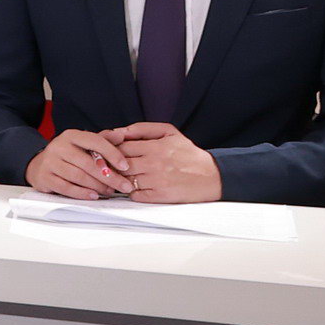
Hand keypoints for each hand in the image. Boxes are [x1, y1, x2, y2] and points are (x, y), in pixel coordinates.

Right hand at [25, 128, 129, 200]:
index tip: (125, 166)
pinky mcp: (45, 177)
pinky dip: (82, 193)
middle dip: (109, 177)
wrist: (39, 164)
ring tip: (109, 191)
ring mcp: (50, 162)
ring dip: (97, 186)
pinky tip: (93, 195)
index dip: (112, 154)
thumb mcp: (84, 144)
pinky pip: (66, 187)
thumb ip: (103, 140)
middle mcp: (59, 146)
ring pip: (78, 176)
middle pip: (88, 163)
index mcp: (71, 135)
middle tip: (124, 186)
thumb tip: (121, 136)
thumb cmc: (68, 155)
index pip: (95, 141)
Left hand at [106, 123, 222, 202]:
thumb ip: (143, 129)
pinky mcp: (161, 196)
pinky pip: (135, 195)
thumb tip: (119, 131)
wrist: (212, 176)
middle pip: (120, 164)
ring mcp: (157, 181)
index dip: (112, 150)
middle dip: (114, 165)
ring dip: (122, 179)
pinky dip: (132, 192)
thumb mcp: (169, 132)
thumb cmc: (188, 154)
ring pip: (125, 180)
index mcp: (156, 147)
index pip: (120, 147)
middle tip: (114, 166)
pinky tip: (138, 188)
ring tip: (126, 177)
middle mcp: (155, 163)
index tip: (112, 153)